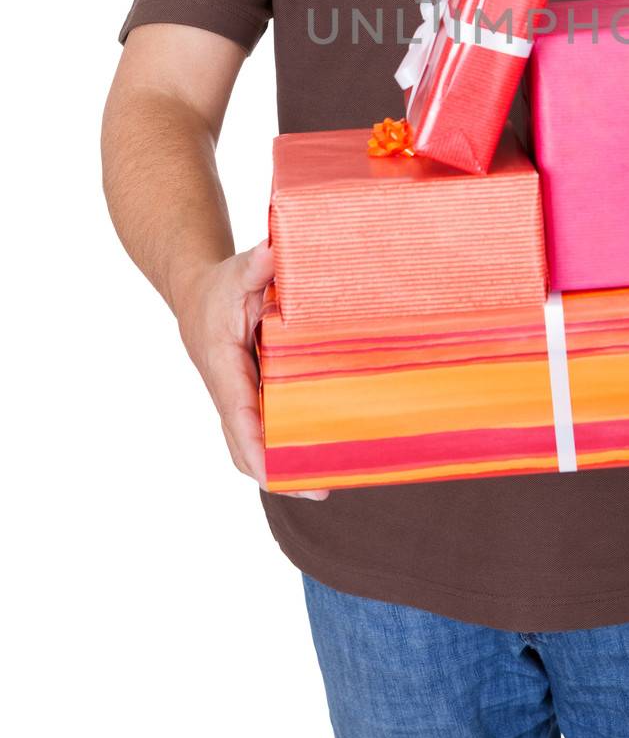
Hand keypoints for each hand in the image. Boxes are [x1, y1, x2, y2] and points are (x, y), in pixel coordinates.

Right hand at [175, 240, 329, 501]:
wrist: (196, 292)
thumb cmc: (220, 285)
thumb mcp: (238, 271)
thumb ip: (256, 264)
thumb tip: (273, 250)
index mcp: (222, 362)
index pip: (236, 410)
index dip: (254, 441)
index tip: (272, 469)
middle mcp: (227, 388)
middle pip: (242, 443)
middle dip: (272, 470)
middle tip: (317, 487)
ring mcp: (237, 397)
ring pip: (250, 443)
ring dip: (279, 467)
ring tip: (322, 484)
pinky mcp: (249, 397)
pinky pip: (261, 431)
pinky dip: (281, 448)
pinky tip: (316, 455)